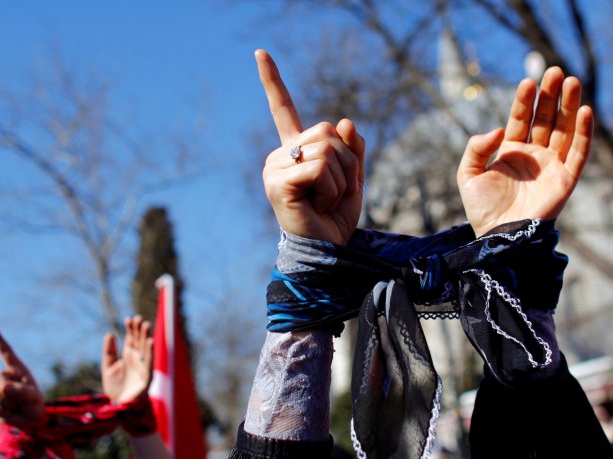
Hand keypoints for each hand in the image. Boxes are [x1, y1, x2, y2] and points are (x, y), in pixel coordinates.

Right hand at [0, 325, 44, 424]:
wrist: (29, 420)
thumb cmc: (34, 404)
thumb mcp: (33, 397)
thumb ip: (21, 391)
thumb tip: (2, 387)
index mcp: (17, 369)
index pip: (5, 352)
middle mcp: (5, 376)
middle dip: (9, 389)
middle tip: (21, 399)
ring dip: (8, 403)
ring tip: (17, 406)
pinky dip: (1, 411)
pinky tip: (9, 412)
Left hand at [102, 315, 152, 404]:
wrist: (119, 405)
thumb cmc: (115, 387)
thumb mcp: (108, 367)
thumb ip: (109, 351)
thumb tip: (110, 333)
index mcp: (128, 355)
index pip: (131, 338)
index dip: (130, 328)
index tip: (128, 319)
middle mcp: (137, 358)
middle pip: (139, 340)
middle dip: (139, 329)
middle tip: (138, 318)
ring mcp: (142, 366)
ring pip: (146, 348)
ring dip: (146, 336)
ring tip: (145, 325)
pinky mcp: (147, 376)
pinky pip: (150, 362)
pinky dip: (150, 352)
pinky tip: (149, 341)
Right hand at [257, 49, 364, 244]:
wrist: (326, 252)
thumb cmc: (334, 220)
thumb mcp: (352, 180)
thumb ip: (352, 150)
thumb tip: (345, 122)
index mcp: (294, 151)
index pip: (283, 108)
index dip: (272, 80)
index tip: (260, 53)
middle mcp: (279, 155)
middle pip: (326, 132)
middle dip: (346, 163)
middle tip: (335, 192)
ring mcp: (275, 168)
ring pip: (327, 150)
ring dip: (341, 180)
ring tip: (327, 202)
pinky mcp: (277, 183)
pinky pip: (319, 169)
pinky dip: (332, 189)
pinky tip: (319, 205)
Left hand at [457, 67, 593, 236]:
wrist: (498, 237)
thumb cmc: (482, 210)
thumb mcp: (468, 174)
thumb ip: (476, 148)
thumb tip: (498, 130)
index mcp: (512, 150)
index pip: (521, 117)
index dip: (525, 100)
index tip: (528, 81)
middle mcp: (535, 154)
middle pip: (546, 118)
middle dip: (551, 95)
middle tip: (555, 71)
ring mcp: (552, 166)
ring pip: (565, 129)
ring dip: (569, 105)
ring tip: (572, 81)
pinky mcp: (566, 180)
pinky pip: (579, 153)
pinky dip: (584, 133)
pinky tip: (585, 111)